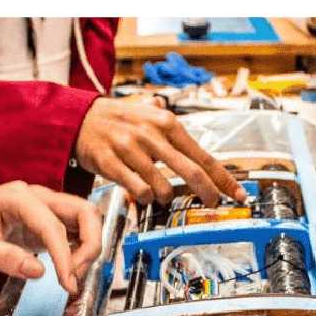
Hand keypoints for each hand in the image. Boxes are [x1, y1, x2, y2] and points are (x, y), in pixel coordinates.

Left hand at [0, 182, 102, 293]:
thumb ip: (4, 258)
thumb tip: (38, 271)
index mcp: (16, 198)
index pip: (53, 225)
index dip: (65, 256)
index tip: (67, 283)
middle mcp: (34, 196)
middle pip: (83, 211)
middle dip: (89, 244)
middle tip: (74, 277)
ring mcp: (41, 207)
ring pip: (84, 218)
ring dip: (88, 246)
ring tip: (71, 275)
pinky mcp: (43, 221)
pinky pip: (73, 229)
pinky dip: (79, 248)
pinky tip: (69, 269)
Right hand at [74, 97, 245, 206]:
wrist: (78, 118)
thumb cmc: (115, 118)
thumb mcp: (146, 111)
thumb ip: (168, 121)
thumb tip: (191, 131)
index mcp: (165, 122)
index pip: (203, 155)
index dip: (224, 178)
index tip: (237, 193)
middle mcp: (150, 135)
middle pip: (191, 172)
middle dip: (207, 193)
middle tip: (212, 203)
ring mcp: (130, 150)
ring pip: (163, 187)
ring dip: (167, 196)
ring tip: (161, 192)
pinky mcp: (112, 164)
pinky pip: (139, 191)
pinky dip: (145, 197)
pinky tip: (142, 192)